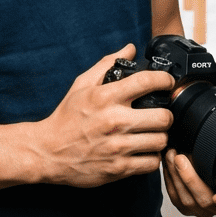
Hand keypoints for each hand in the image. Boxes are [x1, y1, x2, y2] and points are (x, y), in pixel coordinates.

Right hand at [33, 45, 174, 188]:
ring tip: (152, 133)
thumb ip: (107, 64)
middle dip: (167, 114)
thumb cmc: (66, 117)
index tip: (167, 82)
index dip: (165, 80)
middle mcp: (114, 121)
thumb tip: (130, 48)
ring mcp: (117, 147)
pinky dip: (152, 157)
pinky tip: (144, 150)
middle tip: (162, 114)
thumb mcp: (82, 84)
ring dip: (160, 136)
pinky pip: (152, 163)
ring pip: (160, 141)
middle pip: (163, 117)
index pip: (147, 82)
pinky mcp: (118, 168)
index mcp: (106, 97)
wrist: (48, 152)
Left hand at [163, 102, 215, 216]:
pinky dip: (170, 180)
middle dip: (191, 180)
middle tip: (180, 157)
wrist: (207, 155)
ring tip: (172, 154)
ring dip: (177, 177)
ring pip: (188, 201)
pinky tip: (168, 163)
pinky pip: (176, 198)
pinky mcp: (186, 204)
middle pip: (205, 203)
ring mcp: (203, 208)